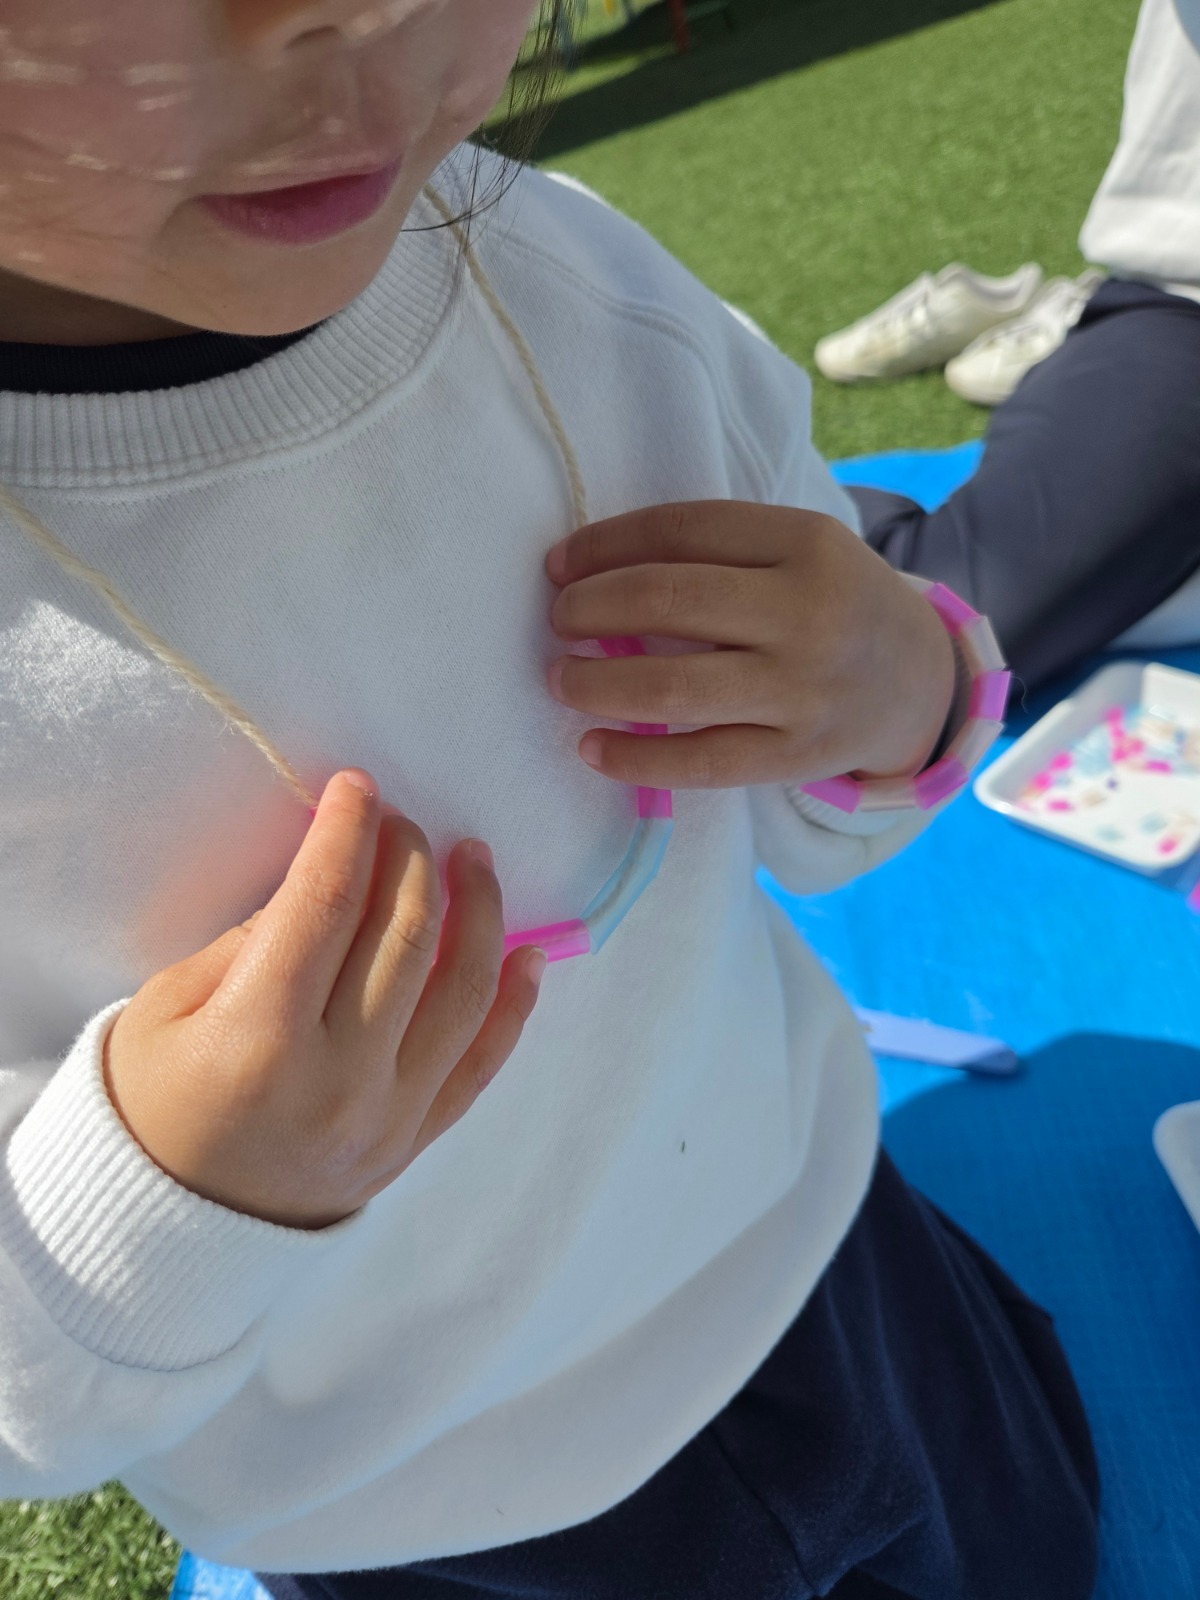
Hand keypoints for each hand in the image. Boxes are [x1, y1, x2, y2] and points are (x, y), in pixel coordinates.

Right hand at [102, 772, 545, 1230]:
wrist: (168, 1225)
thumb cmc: (152, 1100)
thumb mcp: (167, 1006)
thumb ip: (251, 939)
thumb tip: (332, 877)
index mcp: (258, 1037)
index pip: (324, 905)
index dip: (347, 834)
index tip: (359, 788)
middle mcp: (336, 1077)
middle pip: (401, 937)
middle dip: (410, 859)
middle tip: (403, 820)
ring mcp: (388, 1115)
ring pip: (461, 992)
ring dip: (479, 911)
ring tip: (475, 858)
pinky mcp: (416, 1139)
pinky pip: (482, 1063)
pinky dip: (514, 1005)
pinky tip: (530, 952)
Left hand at [544, 502, 955, 789]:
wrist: (918, 682)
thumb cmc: (833, 605)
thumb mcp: (799, 552)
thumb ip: (718, 553)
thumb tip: (590, 570)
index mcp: (807, 542)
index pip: (681, 530)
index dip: (604, 545)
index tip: (559, 565)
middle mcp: (809, 611)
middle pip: (670, 602)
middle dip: (590, 609)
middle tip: (558, 621)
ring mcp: (804, 689)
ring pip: (676, 687)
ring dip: (597, 684)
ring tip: (563, 680)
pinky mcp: (797, 755)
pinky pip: (702, 761)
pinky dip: (637, 758)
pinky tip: (592, 748)